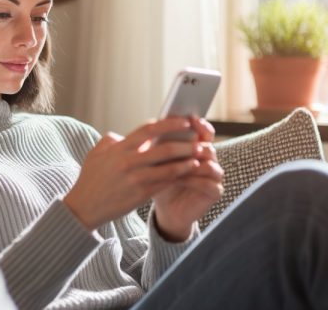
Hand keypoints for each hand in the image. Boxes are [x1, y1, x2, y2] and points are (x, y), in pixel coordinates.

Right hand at [63, 118, 199, 230]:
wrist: (84, 206)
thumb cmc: (90, 179)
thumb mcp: (96, 154)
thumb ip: (111, 141)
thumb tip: (122, 135)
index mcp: (119, 148)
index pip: (148, 130)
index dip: (169, 124)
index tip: (184, 122)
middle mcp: (129, 162)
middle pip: (164, 149)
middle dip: (185, 143)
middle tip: (199, 140)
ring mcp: (136, 179)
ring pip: (169, 167)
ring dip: (187, 161)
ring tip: (199, 157)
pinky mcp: (141, 194)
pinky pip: (165, 183)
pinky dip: (179, 176)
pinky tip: (189, 173)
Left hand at [153, 117, 223, 240]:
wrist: (166, 208)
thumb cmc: (157, 181)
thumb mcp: (150, 161)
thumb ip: (144, 146)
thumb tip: (113, 135)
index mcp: (194, 146)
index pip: (201, 130)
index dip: (196, 123)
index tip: (185, 118)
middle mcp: (207, 159)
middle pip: (207, 144)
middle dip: (195, 141)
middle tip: (184, 138)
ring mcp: (213, 175)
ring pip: (210, 163)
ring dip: (194, 162)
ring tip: (179, 161)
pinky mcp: (214, 192)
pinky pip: (210, 184)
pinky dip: (195, 180)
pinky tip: (180, 179)